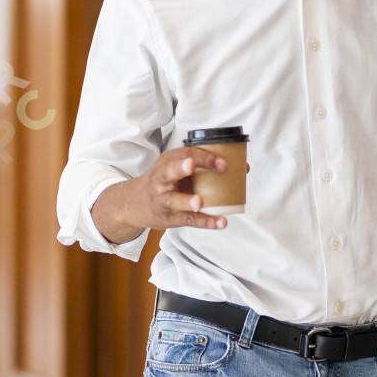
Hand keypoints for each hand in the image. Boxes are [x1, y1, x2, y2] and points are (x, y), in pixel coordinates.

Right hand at [91, 147, 244, 242]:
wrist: (133, 204)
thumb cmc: (163, 182)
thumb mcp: (175, 167)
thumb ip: (204, 166)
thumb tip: (242, 168)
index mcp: (167, 163)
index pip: (183, 154)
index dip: (203, 157)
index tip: (223, 163)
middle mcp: (162, 180)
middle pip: (169, 172)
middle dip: (180, 168)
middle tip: (191, 166)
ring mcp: (164, 200)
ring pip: (174, 201)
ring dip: (186, 201)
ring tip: (199, 202)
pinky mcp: (170, 218)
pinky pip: (188, 220)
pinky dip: (205, 222)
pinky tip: (221, 222)